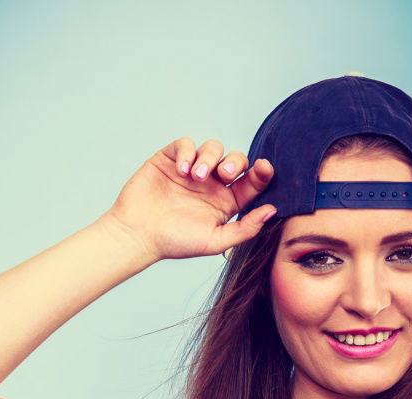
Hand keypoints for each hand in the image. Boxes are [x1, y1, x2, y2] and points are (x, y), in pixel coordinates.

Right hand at [102, 137, 275, 262]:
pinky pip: (185, 143)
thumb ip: (245, 228)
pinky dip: (187, 151)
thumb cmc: (175, 242)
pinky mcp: (171, 159)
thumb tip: (272, 211)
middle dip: (234, 162)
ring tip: (195, 176)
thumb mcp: (215, 241)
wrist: (139, 235)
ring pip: (212, 148)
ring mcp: (191, 169)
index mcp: (226, 201)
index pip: (251, 182)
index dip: (261, 172)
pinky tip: (182, 170)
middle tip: (223, 175)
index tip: (264, 168)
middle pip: (235, 159)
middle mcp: (211, 183)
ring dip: (209, 158)